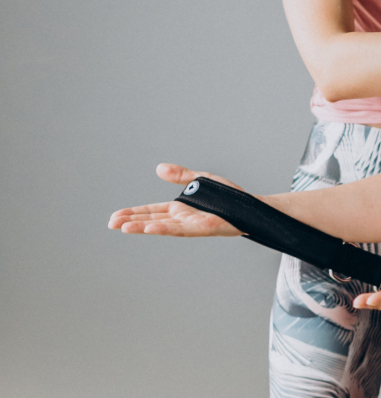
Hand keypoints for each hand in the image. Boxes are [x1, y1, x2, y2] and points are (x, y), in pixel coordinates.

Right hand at [108, 162, 242, 235]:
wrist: (252, 208)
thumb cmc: (230, 197)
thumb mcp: (201, 180)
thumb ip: (180, 176)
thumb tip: (159, 168)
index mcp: (180, 208)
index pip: (152, 212)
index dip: (133, 214)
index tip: (115, 217)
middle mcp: (183, 218)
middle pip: (152, 221)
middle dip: (131, 222)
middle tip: (111, 224)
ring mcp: (193, 225)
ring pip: (163, 227)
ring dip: (143, 228)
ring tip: (124, 228)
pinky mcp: (204, 227)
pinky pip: (181, 229)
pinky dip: (165, 228)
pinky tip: (150, 229)